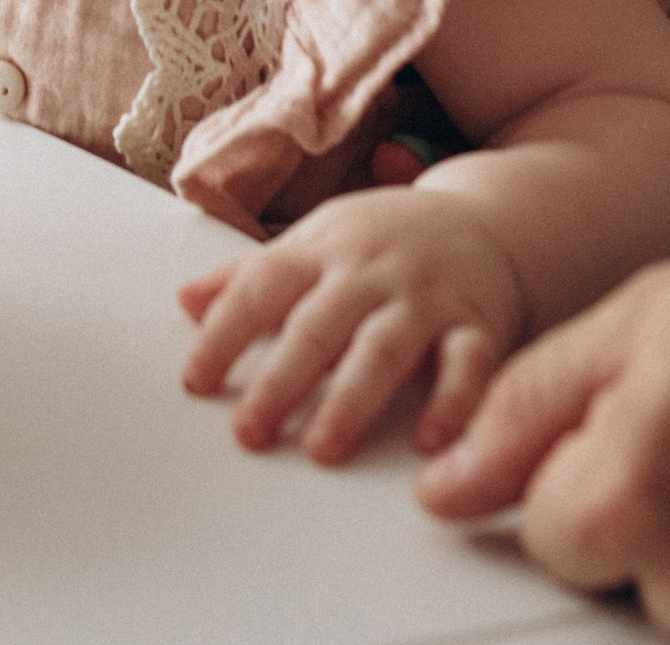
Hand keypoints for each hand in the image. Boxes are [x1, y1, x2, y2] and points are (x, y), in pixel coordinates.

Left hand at [179, 184, 525, 463]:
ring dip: (352, 399)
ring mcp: (425, 296)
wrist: (485, 221)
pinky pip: (466, 365)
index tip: (195, 381)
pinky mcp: (476, 325)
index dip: (225, 331)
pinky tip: (427, 442)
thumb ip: (251, 276)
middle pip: (319, 325)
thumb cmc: (382, 243)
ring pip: (384, 348)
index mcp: (322, 248)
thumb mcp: (316, 243)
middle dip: (282, 378)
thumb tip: (184, 302)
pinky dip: (451, 403)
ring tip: (321, 448)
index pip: (263, 286)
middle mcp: (370, 270)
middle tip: (249, 432)